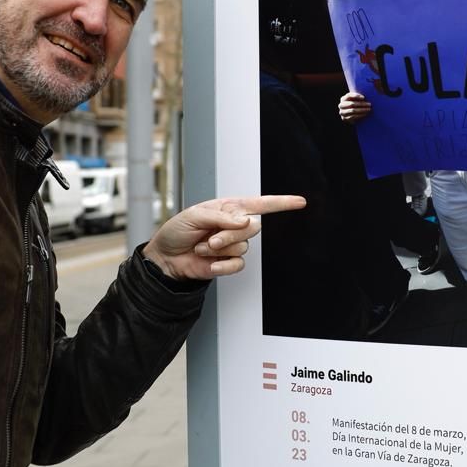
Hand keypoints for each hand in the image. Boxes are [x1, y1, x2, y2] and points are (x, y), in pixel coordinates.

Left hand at [144, 195, 306, 279]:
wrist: (166, 258)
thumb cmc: (177, 231)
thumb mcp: (194, 216)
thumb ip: (221, 217)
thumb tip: (245, 220)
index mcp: (229, 208)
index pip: (260, 204)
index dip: (281, 203)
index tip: (299, 201)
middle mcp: (234, 225)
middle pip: (253, 227)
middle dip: (230, 235)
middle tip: (210, 239)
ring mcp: (233, 245)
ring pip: (244, 247)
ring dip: (219, 249)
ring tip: (202, 248)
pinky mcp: (229, 262)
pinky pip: (238, 264)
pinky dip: (222, 264)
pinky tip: (210, 263)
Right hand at [338, 92, 370, 123]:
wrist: (353, 116)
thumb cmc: (357, 105)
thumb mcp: (357, 100)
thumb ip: (359, 96)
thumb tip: (369, 90)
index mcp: (343, 98)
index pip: (349, 95)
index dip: (356, 96)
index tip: (364, 97)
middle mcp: (341, 105)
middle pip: (352, 104)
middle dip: (362, 104)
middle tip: (370, 104)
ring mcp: (342, 112)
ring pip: (353, 110)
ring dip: (362, 110)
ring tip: (369, 109)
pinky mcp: (344, 118)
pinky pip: (353, 116)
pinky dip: (360, 115)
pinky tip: (365, 114)